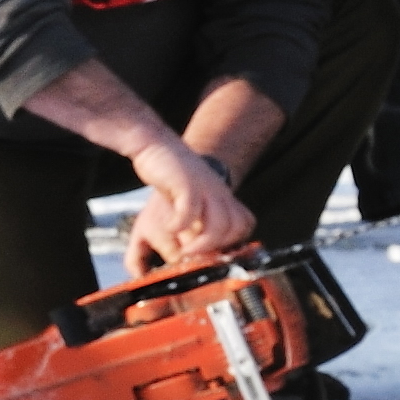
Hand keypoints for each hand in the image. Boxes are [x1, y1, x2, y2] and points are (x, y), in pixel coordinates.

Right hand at [123, 139, 258, 272]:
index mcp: (221, 197)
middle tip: (195, 256)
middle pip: (236, 227)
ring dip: (202, 244)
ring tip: (184, 250)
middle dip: (217, 248)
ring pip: (219, 224)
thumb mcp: (188, 198)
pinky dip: (180, 225)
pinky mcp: (185, 183)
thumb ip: (195, 220)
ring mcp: (204, 188)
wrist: (155, 144)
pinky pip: (190, 210)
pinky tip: (170, 228)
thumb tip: (188, 252)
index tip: (210, 254)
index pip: (244, 224)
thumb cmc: (170, 175)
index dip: (232, 242)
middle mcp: (218, 193)